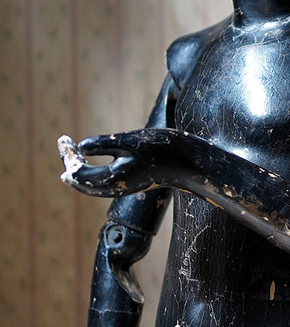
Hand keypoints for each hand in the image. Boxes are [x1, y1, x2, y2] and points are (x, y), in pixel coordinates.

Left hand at [58, 130, 172, 196]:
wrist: (188, 163)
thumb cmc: (162, 150)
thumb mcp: (131, 141)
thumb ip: (104, 144)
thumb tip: (80, 146)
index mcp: (113, 178)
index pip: (78, 173)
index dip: (67, 157)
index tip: (64, 139)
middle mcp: (115, 188)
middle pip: (81, 183)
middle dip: (69, 165)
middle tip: (64, 144)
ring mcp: (122, 187)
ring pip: (90, 186)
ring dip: (78, 171)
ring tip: (70, 155)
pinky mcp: (129, 184)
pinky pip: (101, 184)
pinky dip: (89, 174)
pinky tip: (89, 161)